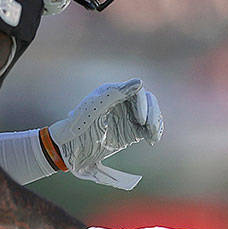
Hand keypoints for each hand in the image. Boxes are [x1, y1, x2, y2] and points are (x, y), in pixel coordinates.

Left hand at [44, 78, 161, 189]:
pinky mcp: (131, 131)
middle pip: (149, 102)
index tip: (140, 120)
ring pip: (151, 114)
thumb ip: (117, 93)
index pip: (138, 92)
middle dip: (153, 114)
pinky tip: (152, 140)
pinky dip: (154, 132)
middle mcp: (124, 102)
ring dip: (156, 123)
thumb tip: (140, 82)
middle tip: (150, 129)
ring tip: (152, 137)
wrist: (71, 146)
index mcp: (115, 92)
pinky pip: (148, 128)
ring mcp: (128, 117)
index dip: (143, 104)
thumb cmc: (79, 123)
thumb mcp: (96, 106)